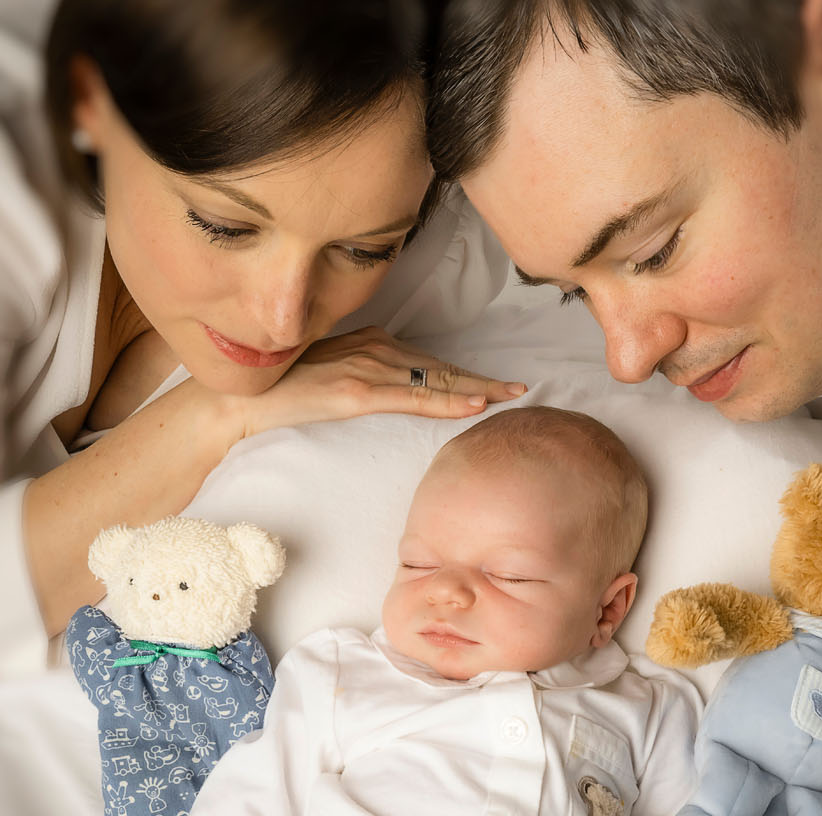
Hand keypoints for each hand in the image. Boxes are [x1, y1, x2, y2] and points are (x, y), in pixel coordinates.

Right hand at [239, 327, 525, 437]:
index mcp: (370, 343)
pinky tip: (474, 404)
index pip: (430, 362)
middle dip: (482, 378)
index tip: (497, 383)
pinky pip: (412, 398)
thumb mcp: (330, 377)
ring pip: (434, 381)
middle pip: (441, 368)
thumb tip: (387, 394)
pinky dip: (446, 401)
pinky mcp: (356, 392)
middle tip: (521, 388)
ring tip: (509, 396)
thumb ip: (362, 379)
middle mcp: (374, 349)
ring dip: (475, 388)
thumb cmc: (280, 391)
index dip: (466, 373)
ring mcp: (366, 369)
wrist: (238, 399)